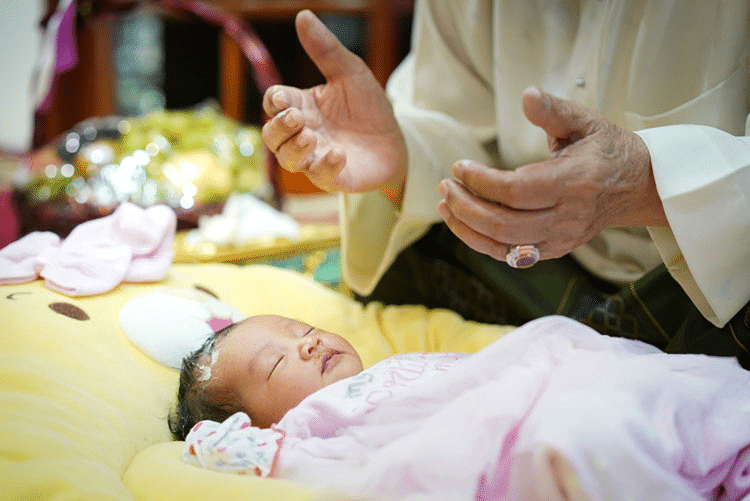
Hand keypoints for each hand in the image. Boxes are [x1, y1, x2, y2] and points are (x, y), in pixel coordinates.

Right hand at [261, 10, 406, 207]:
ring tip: (311, 137)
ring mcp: (315, 157)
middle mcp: (303, 134)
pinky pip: (319, 176)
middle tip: (297, 118)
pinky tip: (338, 154)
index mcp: (302, 106)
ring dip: (295, 149)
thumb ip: (325, 50)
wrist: (396, 141)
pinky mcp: (333, 177)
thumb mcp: (350, 73)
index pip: (274, 104)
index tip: (282, 97)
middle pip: (272, 135)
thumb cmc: (368, 108)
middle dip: (278, 127)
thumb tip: (303, 16)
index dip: (273, 101)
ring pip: (287, 159)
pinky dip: (325, 166)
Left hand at [437, 86, 666, 262]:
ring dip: (468, 228)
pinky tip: (463, 223)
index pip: (516, 191)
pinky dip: (481, 243)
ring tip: (446, 205)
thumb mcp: (585, 121)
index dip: (481, 181)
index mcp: (575, 182)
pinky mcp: (555, 249)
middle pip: (505, 224)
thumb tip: (526, 94)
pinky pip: (510, 255)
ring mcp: (562, 238)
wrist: (638, 186)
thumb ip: (553, 110)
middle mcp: (568, 217)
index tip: (459, 167)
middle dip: (467, 207)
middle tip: (446, 186)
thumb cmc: (607, 149)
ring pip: (504, 245)